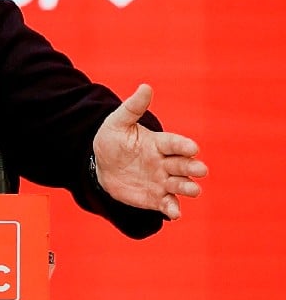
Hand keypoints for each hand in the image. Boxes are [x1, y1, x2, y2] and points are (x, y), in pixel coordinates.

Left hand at [93, 84, 206, 219]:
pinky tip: (175, 213)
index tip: (193, 148)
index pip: (174, 143)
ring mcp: (162, 181)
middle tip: (201, 170)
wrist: (99, 166)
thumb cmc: (112, 140)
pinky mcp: (155, 198)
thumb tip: (146, 87)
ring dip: (188, 188)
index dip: (183, 146)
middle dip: (192, 168)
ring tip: (194, 190)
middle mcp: (165, 162)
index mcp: (159, 143)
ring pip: (180, 185)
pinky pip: (167, 204)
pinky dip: (173, 209)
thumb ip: (133, 108)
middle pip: (183, 165)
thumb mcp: (118, 123)